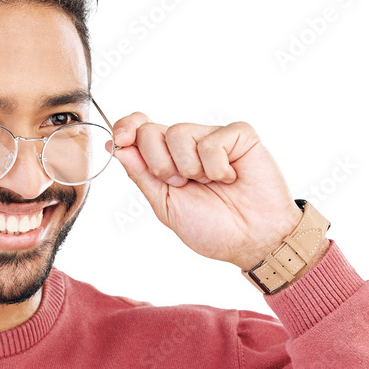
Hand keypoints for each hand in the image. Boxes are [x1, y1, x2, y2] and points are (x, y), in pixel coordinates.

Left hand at [110, 113, 303, 270]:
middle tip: (182, 184)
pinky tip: (230, 178)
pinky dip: (217, 166)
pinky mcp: (239, 135)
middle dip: (159, 164)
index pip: (139, 130)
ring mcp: (213, 138)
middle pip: (152, 130)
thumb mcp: (166, 205)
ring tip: (210, 183)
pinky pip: (212, 140)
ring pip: (179, 132)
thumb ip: (142, 175)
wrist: (252, 240)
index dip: (126, 128)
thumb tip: (116, 148)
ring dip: (190, 168)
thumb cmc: (213, 228)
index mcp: (167, 160)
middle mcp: (187, 145)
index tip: (121, 139)